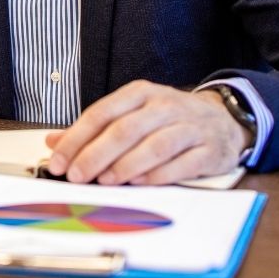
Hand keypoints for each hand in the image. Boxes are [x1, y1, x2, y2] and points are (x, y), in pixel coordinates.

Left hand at [42, 80, 247, 185]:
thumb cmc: (168, 119)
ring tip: (104, 181)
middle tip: (76, 176)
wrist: (224, 119)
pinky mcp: (208, 149)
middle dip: (95, 155)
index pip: (101, 113)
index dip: (76, 138)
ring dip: (125, 165)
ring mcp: (188, 126)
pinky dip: (158, 175)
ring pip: (153, 145)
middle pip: (124, 130)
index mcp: (139, 94)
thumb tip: (54, 142)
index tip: (58, 160)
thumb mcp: (131, 114)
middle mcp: (163, 105)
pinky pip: (181, 163)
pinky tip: (140, 183)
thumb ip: (94, 129)